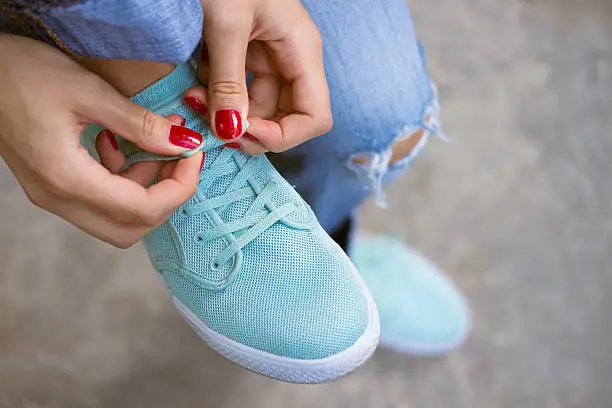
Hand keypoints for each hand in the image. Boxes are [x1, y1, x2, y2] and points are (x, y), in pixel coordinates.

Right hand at [0, 35, 203, 247]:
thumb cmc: (22, 73)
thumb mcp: (89, 92)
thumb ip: (139, 125)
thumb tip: (183, 144)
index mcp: (67, 179)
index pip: (142, 210)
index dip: (179, 188)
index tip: (194, 155)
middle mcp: (58, 198)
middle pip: (131, 227)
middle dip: (165, 196)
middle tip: (179, 157)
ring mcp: (52, 196)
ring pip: (116, 217)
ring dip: (144, 188)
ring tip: (150, 144)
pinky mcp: (52, 185)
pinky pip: (99, 201)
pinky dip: (121, 181)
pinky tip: (118, 144)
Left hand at [184, 0, 332, 153]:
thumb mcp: (226, 24)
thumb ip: (229, 82)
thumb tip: (229, 131)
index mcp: (302, 52)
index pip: (314, 118)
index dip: (283, 136)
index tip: (241, 132)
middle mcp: (292, 60)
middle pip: (285, 118)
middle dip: (249, 129)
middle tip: (211, 127)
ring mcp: (270, 57)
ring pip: (257, 108)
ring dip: (227, 114)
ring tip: (193, 100)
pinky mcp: (247, 53)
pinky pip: (238, 89)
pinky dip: (217, 95)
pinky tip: (195, 83)